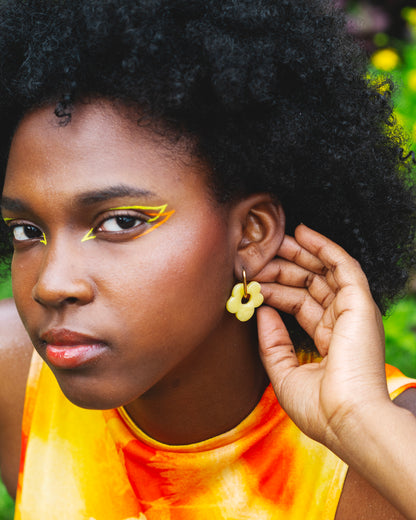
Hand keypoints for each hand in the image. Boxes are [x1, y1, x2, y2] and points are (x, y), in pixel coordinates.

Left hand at [256, 224, 389, 449]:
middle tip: (260, 254)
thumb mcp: (284, 373)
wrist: (345, 419)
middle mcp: (342, 323)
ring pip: (325, 271)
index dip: (275, 291)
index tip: (251, 280)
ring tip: (276, 237)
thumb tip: (262, 311)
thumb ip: (272, 342)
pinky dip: (324, 247)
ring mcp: (353, 312)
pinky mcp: (361, 303)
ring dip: (300, 252)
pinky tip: (304, 232)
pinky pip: (342, 266)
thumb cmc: (318, 408)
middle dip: (284, 267)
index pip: (299, 305)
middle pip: (310, 285)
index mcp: (329, 342)